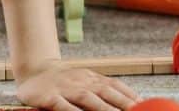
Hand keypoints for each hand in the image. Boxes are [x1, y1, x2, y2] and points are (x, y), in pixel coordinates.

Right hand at [16, 62, 139, 109]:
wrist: (34, 70)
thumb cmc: (65, 82)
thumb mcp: (86, 82)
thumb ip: (104, 91)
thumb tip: (132, 101)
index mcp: (93, 79)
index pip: (115, 86)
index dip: (130, 95)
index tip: (144, 104)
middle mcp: (82, 82)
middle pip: (106, 92)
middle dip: (123, 103)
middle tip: (137, 110)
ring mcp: (66, 89)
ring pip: (88, 98)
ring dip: (104, 108)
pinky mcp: (48, 97)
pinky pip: (61, 105)